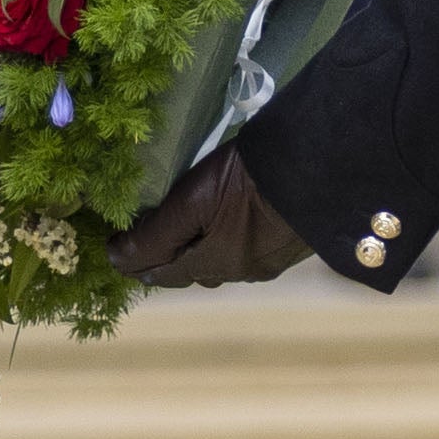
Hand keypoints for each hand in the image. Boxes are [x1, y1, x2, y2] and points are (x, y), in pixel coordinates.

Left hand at [109, 149, 313, 287]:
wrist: (324, 166)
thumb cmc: (251, 178)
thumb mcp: (195, 198)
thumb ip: (157, 232)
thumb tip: (117, 259)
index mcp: (213, 263)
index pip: (162, 272)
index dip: (135, 263)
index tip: (114, 251)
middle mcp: (239, 271)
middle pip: (193, 272)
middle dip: (168, 263)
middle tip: (147, 246)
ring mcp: (269, 261)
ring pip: (222, 265)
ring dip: (199, 256)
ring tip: (186, 238)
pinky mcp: (291, 246)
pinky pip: (249, 253)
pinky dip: (228, 246)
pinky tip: (231, 230)